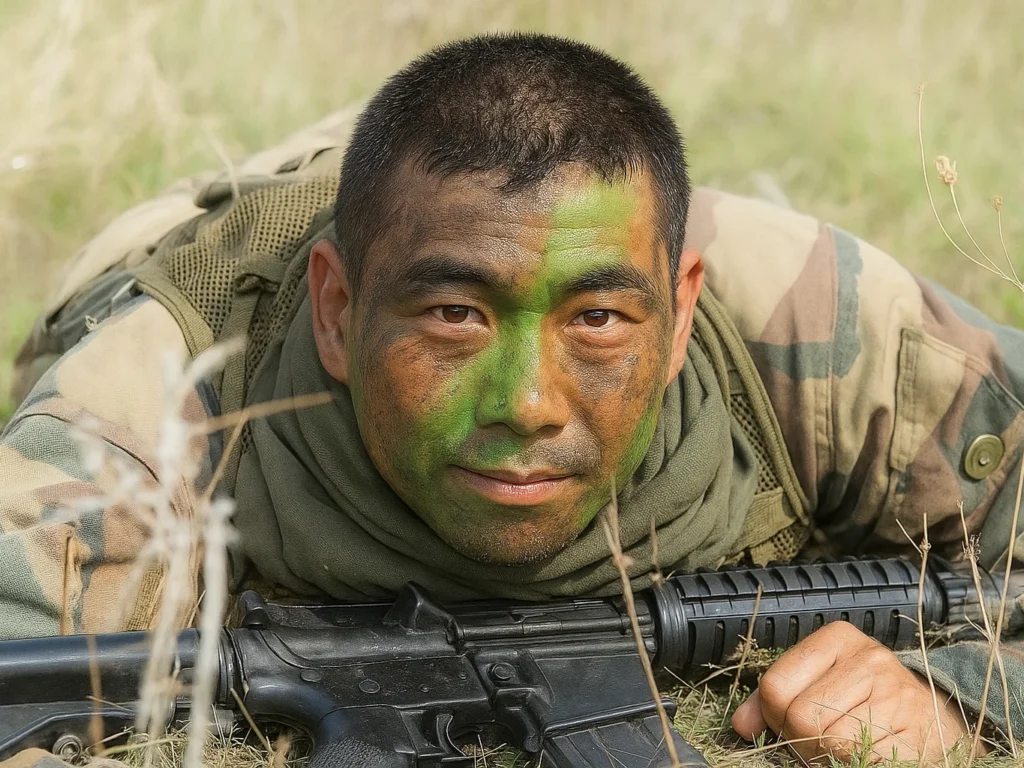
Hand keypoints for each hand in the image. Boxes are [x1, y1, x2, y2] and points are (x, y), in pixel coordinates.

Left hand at [731, 622, 974, 763]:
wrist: (934, 718)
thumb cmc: (865, 699)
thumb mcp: (818, 681)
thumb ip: (773, 699)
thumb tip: (743, 725)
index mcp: (837, 638)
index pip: (775, 686)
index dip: (774, 716)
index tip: (789, 722)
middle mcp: (869, 659)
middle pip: (800, 717)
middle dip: (800, 740)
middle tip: (818, 740)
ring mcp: (896, 695)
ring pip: (829, 743)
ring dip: (826, 756)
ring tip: (842, 746)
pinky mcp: (916, 735)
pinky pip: (861, 761)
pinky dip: (853, 765)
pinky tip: (864, 754)